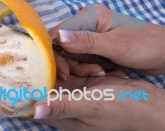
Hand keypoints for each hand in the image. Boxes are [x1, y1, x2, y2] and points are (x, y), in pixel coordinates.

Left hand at [29, 75, 164, 130]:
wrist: (152, 103)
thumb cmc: (123, 109)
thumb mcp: (90, 106)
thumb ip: (62, 106)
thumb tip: (34, 111)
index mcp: (63, 117)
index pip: (36, 102)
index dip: (31, 87)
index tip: (30, 70)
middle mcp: (66, 105)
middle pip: (47, 83)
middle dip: (55, 71)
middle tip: (68, 67)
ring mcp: (76, 93)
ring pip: (61, 72)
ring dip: (72, 67)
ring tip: (92, 72)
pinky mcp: (86, 83)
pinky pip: (75, 69)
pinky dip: (84, 66)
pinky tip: (99, 71)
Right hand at [51, 4, 164, 76]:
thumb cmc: (146, 45)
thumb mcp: (116, 45)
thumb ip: (87, 42)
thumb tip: (58, 37)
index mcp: (88, 16)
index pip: (58, 33)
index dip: (55, 53)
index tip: (63, 72)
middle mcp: (85, 24)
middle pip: (62, 46)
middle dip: (72, 63)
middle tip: (89, 74)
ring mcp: (89, 37)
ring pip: (70, 55)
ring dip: (81, 68)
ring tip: (100, 73)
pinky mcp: (94, 49)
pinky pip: (80, 60)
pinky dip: (86, 69)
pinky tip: (101, 72)